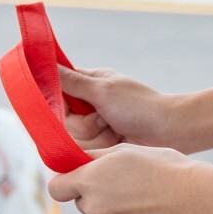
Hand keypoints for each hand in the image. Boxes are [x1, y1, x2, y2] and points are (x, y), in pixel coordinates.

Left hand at [47, 146, 211, 213]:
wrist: (194, 196)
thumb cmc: (162, 166)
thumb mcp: (124, 151)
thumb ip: (93, 158)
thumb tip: (75, 162)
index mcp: (89, 181)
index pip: (56, 188)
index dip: (66, 183)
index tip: (78, 180)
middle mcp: (94, 208)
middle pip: (84, 204)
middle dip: (97, 196)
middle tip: (125, 185)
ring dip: (117, 212)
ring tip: (145, 198)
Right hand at [57, 66, 182, 151]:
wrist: (170, 131)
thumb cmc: (140, 105)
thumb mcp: (102, 89)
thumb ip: (71, 81)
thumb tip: (42, 63)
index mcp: (89, 83)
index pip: (55, 90)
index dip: (55, 101)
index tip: (66, 108)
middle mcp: (88, 104)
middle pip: (62, 120)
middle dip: (82, 124)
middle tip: (103, 119)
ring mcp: (96, 126)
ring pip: (74, 138)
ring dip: (95, 137)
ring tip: (114, 131)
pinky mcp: (102, 144)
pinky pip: (85, 150)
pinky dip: (100, 148)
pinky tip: (116, 143)